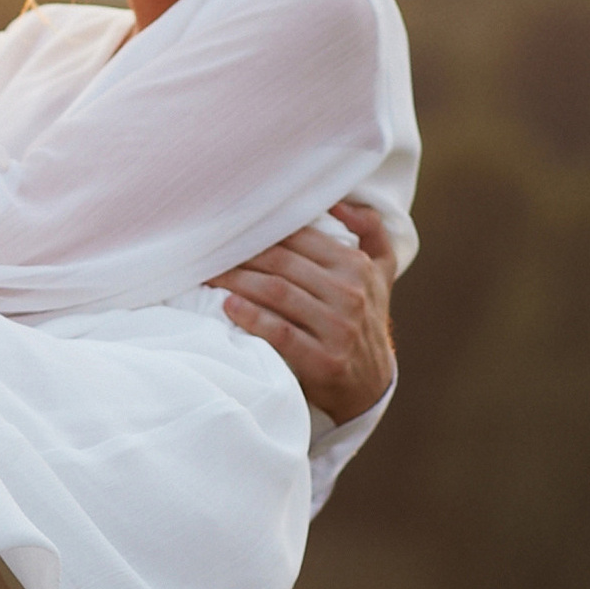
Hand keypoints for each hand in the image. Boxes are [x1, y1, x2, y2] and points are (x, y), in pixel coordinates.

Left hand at [218, 199, 396, 423]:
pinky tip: (227, 306)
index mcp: (357, 265)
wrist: (371, 386)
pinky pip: (279, 331)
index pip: (299, 237)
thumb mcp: (381, 273)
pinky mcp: (323, 360)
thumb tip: (339, 202)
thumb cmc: (364, 320)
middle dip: (239, 254)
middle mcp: (349, 293)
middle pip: (281, 263)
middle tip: (208, 250)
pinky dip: (251, 316)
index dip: (261, 230)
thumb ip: (370, 230)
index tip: (230, 228)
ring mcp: (338, 328)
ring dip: (236, 281)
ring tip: (208, 275)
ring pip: (276, 292)